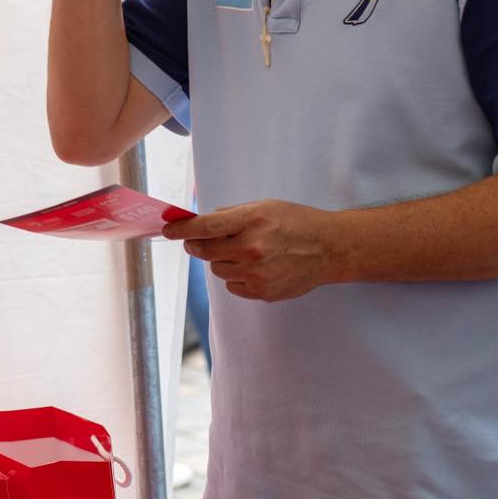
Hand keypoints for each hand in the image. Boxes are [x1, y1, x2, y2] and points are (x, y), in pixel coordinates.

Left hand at [162, 200, 340, 301]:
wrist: (329, 249)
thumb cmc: (295, 222)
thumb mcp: (263, 206)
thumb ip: (230, 215)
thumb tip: (199, 222)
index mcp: (251, 221)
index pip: (205, 227)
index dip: (181, 229)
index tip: (168, 230)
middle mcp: (252, 248)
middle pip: (205, 250)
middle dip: (197, 244)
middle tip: (199, 240)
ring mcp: (257, 273)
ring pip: (216, 269)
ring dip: (220, 260)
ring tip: (242, 252)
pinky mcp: (262, 292)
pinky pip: (232, 285)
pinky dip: (235, 276)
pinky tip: (254, 267)